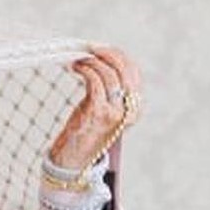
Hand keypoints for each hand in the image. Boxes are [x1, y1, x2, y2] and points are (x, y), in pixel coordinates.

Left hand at [48, 45, 142, 170]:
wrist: (73, 161)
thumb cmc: (85, 134)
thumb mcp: (102, 108)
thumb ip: (109, 90)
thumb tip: (101, 59)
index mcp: (136, 108)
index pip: (133, 71)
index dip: (117, 55)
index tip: (100, 49)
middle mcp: (131, 110)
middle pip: (124, 69)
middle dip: (107, 54)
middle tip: (90, 48)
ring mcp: (116, 112)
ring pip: (109, 73)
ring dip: (92, 62)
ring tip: (79, 61)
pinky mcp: (99, 113)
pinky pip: (95, 81)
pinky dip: (85, 70)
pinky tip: (76, 68)